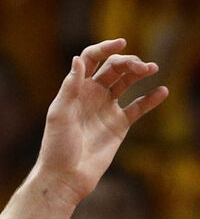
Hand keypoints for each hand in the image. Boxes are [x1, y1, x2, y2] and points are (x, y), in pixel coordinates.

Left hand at [36, 39, 166, 202]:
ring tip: (152, 69)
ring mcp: (106, 108)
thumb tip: (77, 59)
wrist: (66, 175)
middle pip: (113, 69)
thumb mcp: (58, 114)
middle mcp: (91, 95)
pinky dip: (151, 99)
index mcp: (75, 89)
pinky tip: (162, 91)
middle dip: (128, 62)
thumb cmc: (57, 145)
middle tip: (143, 67)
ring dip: (140, 73)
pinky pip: (138, 107)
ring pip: (127, 83)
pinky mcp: (119, 125)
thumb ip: (69, 87)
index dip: (105, 48)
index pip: (91, 60)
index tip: (122, 42)